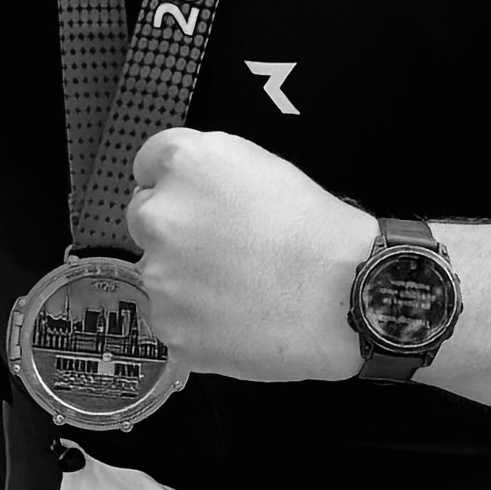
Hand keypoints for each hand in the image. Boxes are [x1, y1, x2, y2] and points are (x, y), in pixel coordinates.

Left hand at [123, 127, 374, 382]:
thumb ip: (211, 171)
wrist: (344, 298)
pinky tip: (237, 315)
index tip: (191, 199)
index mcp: (186, 165)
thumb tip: (186, 187)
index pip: (148, 164)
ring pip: (158, 273)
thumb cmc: (318, 234)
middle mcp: (161, 215)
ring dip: (185, 279)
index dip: (173, 184)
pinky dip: (196, 320)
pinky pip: (172, 318)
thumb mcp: (265, 168)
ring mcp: (159, 275)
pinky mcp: (168, 325)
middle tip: (224, 249)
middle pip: (145, 218)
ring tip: (241, 286)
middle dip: (176, 231)